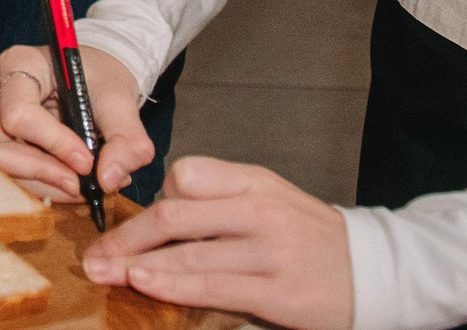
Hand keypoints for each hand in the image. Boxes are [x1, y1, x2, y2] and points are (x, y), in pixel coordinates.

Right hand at [0, 42, 149, 199]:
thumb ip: (126, 138)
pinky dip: (45, 185)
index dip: (53, 144)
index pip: (19, 114)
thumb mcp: (120, 100)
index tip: (87, 162)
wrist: (96, 78)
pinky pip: (12, 173)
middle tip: (81, 185)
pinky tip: (73, 179)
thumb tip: (109, 181)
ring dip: (46, 185)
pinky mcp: (0, 139)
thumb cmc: (102, 78)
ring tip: (86, 184)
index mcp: (19, 63)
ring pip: (2, 168)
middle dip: (41, 174)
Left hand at [82, 157, 352, 329]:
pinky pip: (212, 287)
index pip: (186, 175)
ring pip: (188, 254)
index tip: (122, 221)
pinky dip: (171, 285)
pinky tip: (144, 282)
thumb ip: (220, 198)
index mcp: (254, 182)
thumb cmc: (309, 235)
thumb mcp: (269, 197)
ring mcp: (270, 252)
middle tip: (94, 253)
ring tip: (105, 271)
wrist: (373, 270)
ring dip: (138, 264)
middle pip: (175, 216)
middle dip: (126, 235)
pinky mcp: (277, 292)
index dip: (148, 199)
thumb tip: (160, 210)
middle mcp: (260, 211)